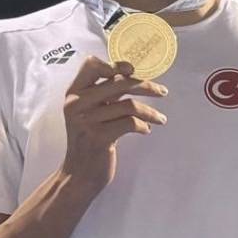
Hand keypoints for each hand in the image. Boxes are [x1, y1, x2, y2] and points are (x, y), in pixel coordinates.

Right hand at [59, 56, 167, 193]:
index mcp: (74, 93)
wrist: (79, 174)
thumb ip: (104, 93)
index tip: (133, 70)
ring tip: (160, 118)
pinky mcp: (98, 137)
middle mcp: (76, 103)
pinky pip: (131, 123)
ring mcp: (86, 120)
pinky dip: (144, 125)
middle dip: (147, 86)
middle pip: (120, 83)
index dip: (114, 64)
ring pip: (130, 105)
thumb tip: (134, 74)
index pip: (91, 65)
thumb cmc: (90, 139)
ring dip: (151, 112)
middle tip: (163, 92)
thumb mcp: (91, 111)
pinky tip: (146, 130)